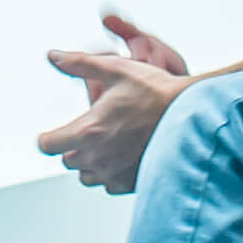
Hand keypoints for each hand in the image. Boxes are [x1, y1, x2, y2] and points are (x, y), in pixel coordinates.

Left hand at [33, 9, 192, 197]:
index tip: (53, 132)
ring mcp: (116, 173)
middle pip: (67, 161)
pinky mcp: (133, 184)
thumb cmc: (157, 92)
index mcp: (89, 130)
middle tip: (89, 130)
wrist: (194, 117)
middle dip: (72, 146)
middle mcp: (99, 157)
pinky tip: (123, 155)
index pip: (48, 145)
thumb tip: (54, 56)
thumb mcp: (116, 69)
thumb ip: (79, 64)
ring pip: (87, 176)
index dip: (48, 137)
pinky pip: (110, 185)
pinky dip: (111, 173)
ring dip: (90, 162)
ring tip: (106, 143)